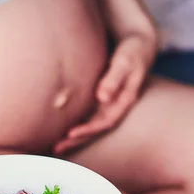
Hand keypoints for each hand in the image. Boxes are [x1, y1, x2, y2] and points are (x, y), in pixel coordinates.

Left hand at [54, 34, 155, 154]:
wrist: (138, 45)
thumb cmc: (131, 52)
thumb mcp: (125, 62)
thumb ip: (114, 78)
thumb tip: (102, 97)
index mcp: (124, 101)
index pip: (106, 122)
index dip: (89, 129)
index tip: (70, 134)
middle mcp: (115, 106)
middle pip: (96, 128)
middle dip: (77, 139)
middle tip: (57, 148)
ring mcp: (108, 104)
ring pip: (91, 124)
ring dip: (75, 136)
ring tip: (55, 146)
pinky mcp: (100, 99)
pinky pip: (87, 115)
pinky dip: (76, 123)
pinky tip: (61, 129)